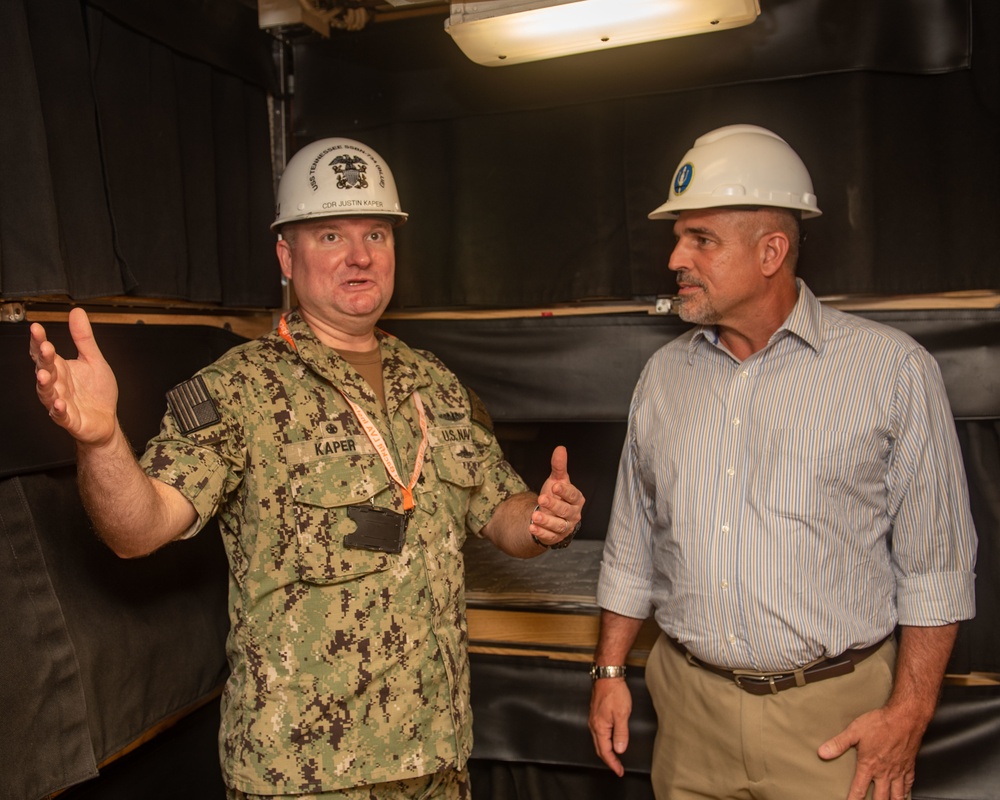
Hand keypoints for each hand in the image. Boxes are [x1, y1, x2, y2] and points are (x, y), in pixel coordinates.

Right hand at [30, 307, 118, 445]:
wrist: (106, 420)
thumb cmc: (96, 392)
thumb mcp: (94, 360)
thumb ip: (83, 338)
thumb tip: (76, 313)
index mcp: (61, 368)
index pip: (44, 353)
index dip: (39, 341)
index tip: (37, 328)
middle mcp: (57, 384)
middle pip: (45, 369)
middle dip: (43, 359)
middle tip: (45, 347)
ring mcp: (61, 401)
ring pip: (47, 392)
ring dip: (44, 384)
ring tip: (43, 375)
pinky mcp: (69, 419)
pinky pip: (60, 415)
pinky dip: (58, 410)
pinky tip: (59, 403)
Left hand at [529, 445, 584, 546]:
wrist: (551, 515)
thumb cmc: (557, 495)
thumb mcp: (557, 480)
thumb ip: (559, 466)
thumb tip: (560, 449)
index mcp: (576, 499)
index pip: (573, 495)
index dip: (565, 491)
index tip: (555, 486)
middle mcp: (573, 514)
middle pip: (565, 511)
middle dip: (554, 505)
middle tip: (542, 499)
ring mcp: (565, 527)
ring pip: (558, 525)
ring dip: (547, 521)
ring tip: (535, 516)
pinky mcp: (555, 536)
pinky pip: (549, 536)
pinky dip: (541, 532)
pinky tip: (532, 527)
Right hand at [589, 676, 631, 776]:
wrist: (607, 676)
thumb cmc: (614, 692)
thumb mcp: (622, 714)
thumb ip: (621, 734)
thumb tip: (620, 750)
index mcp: (600, 727)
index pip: (605, 751)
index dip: (613, 763)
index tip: (619, 771)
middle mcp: (594, 724)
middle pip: (599, 748)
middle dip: (608, 760)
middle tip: (617, 768)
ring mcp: (593, 719)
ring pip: (598, 741)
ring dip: (606, 751)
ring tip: (614, 758)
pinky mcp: (596, 714)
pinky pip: (598, 733)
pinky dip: (604, 741)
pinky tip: (609, 741)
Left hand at [818, 705, 922, 799]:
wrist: (905, 718)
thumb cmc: (880, 723)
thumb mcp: (854, 731)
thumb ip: (838, 744)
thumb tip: (822, 753)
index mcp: (869, 765)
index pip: (859, 789)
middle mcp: (884, 772)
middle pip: (880, 797)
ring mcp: (898, 771)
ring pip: (897, 795)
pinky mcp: (909, 766)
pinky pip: (908, 784)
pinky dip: (906, 792)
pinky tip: (904, 794)